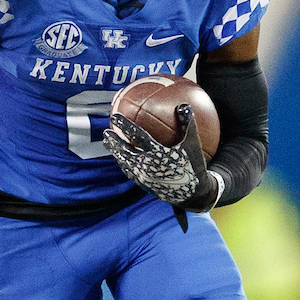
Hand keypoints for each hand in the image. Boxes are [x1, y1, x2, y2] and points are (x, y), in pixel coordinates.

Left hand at [103, 105, 220, 211]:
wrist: (193, 194)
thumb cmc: (194, 166)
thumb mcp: (193, 144)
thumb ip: (188, 124)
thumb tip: (183, 105)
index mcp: (159, 154)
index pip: (138, 137)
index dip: (126, 126)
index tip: (115, 117)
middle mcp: (148, 166)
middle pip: (126, 151)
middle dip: (114, 141)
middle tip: (105, 132)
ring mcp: (144, 177)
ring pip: (125, 163)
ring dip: (115, 152)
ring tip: (108, 143)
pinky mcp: (144, 185)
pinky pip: (129, 172)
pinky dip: (123, 164)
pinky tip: (120, 158)